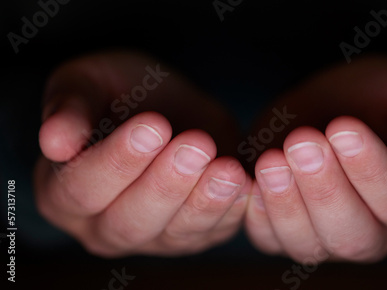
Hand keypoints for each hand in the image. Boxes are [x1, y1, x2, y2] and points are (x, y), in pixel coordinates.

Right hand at [34, 51, 250, 256]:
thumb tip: (54, 142)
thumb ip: (68, 109)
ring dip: (204, 202)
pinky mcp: (192, 234)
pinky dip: (232, 210)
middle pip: (130, 221)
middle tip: (195, 146)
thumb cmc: (117, 93)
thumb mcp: (86, 83)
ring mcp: (152, 236)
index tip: (153, 127)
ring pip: (176, 233)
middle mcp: (103, 226)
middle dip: (166, 184)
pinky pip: (212, 231)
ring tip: (228, 169)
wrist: (163, 105)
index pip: (82, 188)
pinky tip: (245, 183)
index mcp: (63, 193)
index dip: (117, 161)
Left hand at [245, 55, 386, 262]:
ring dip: (286, 204)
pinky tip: (249, 179)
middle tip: (303, 142)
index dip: (372, 169)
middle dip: (324, 189)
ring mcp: (327, 237)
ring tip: (271, 160)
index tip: (344, 129)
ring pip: (308, 244)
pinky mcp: (286, 229)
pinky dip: (257, 214)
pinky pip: (269, 238)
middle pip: (353, 235)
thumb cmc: (384, 101)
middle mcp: (375, 234)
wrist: (338, 103)